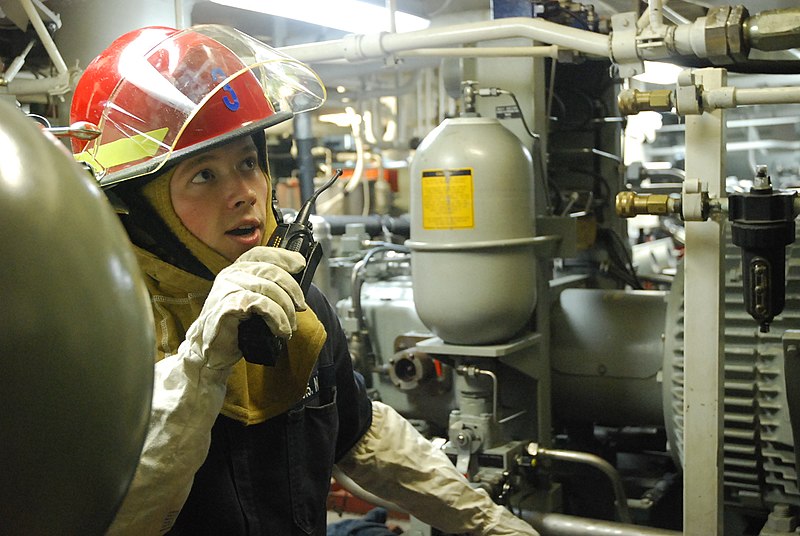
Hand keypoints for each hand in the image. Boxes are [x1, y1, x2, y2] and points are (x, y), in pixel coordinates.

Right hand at [184, 247, 306, 369]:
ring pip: (268, 288)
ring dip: (286, 309)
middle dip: (292, 289)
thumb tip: (296, 289)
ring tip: (289, 326)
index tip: (300, 264)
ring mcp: (227, 289)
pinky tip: (280, 330)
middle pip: (270, 270)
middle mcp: (231, 275)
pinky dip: (277, 317)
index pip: (262, 254)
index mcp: (237, 271)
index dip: (283, 256)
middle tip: (300, 307)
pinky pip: (261, 304)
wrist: (210, 352)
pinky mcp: (227, 306)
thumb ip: (268, 290)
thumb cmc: (233, 328)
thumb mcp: (254, 303)